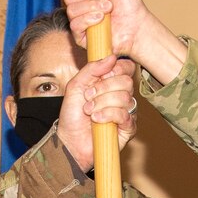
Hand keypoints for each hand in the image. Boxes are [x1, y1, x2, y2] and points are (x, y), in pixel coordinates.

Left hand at [57, 54, 137, 172]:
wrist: (69, 141)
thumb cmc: (71, 116)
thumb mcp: (75, 86)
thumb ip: (91, 69)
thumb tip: (111, 57)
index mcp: (110, 83)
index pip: (126, 68)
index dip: (114, 70)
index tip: (99, 77)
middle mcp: (120, 95)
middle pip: (126, 82)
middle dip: (103, 89)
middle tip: (88, 97)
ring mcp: (126, 112)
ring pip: (125, 98)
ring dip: (102, 103)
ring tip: (89, 111)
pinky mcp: (128, 128)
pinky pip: (125, 115)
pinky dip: (108, 115)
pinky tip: (97, 120)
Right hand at [62, 0, 187, 84]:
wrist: (137, 26)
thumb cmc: (129, 4)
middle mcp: (80, 6)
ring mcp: (80, 22)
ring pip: (71, 10)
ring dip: (92, 6)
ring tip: (108, 8)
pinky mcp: (81, 37)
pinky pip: (74, 25)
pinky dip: (88, 19)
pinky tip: (101, 18)